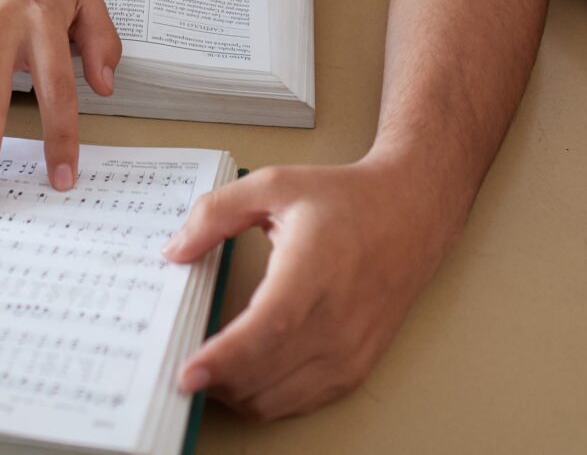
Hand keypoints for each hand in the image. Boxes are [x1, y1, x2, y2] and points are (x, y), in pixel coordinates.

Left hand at [162, 157, 442, 419]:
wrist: (411, 215)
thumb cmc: (348, 201)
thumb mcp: (274, 185)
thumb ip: (216, 214)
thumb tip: (175, 250)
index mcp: (311, 273)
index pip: (264, 333)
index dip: (223, 360)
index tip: (187, 374)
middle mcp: (334, 323)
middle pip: (261, 376)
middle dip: (214, 380)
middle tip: (181, 365)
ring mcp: (348, 353)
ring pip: (275, 400)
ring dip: (236, 393)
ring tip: (212, 369)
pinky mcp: (355, 368)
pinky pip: (299, 402)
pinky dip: (266, 397)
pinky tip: (248, 374)